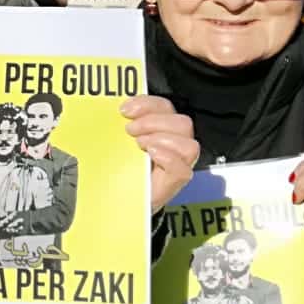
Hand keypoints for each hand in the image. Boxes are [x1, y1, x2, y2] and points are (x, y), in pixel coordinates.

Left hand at [122, 96, 199, 212]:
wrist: (117, 199)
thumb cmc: (118, 168)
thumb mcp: (116, 141)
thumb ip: (118, 125)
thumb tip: (114, 112)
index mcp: (161, 128)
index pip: (164, 106)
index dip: (147, 104)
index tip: (124, 110)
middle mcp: (174, 144)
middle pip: (181, 122)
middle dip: (152, 122)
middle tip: (130, 130)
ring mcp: (178, 164)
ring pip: (189, 144)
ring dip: (162, 139)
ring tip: (139, 146)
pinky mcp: (174, 184)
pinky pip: (182, 169)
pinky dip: (168, 158)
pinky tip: (151, 155)